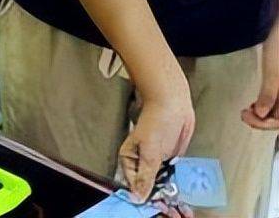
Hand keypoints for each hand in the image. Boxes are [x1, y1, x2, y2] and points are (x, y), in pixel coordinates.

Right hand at [119, 90, 194, 205]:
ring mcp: (156, 162)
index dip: (144, 197)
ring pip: (160, 184)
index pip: (133, 185)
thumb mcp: (150, 151)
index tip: (156, 206)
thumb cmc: (156, 121)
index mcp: (128, 160)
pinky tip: (183, 193)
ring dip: (169, 194)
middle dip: (158, 198)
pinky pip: (172, 177)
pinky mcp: (170, 160)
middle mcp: (141, 163)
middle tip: (171, 209)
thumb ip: (145, 176)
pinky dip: (177, 184)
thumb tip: (137, 197)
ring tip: (180, 206)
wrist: (174, 104)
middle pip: (147, 186)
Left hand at [242, 24, 278, 129]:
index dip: (266, 124)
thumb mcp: (275, 70)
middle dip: (262, 120)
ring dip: (263, 113)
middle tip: (243, 114)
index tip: (247, 117)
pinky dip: (267, 104)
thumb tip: (260, 114)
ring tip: (247, 110)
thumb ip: (270, 93)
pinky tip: (254, 103)